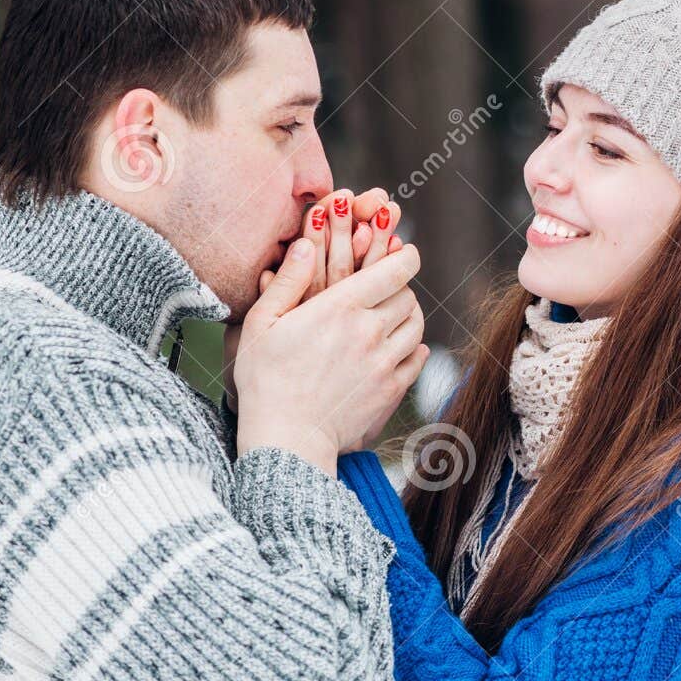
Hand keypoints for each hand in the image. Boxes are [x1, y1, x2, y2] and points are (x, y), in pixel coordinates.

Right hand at [221, 188, 404, 413]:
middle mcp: (369, 330)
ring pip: (417, 326)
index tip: (405, 254)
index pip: (394, 270)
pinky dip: (414, 349)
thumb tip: (305, 243)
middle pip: (408, 296)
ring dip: (409, 317)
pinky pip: (418, 359)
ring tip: (393, 318)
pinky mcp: (391, 389)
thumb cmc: (264, 379)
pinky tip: (399, 349)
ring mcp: (383, 362)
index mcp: (340, 307)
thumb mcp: (262, 323)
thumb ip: (288, 280)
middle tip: (388, 290)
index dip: (405, 257)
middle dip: (400, 288)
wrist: (286, 436)